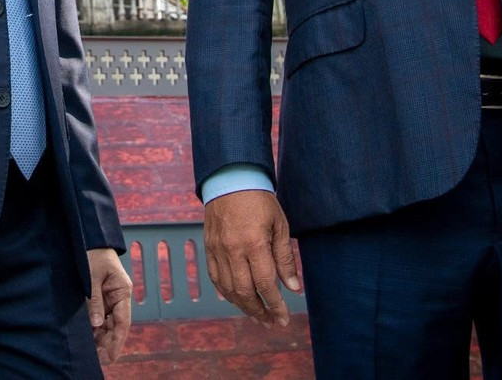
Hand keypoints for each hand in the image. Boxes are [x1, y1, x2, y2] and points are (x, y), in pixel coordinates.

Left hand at [85, 246, 132, 362]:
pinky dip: (95, 327)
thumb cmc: (93, 255)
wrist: (89, 239)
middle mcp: (119, 297)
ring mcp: (111, 298)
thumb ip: (94, 300)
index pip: (123, 322)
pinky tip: (88, 337)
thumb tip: (96, 324)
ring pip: (108, 324)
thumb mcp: (92, 277)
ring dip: (101, 337)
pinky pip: (100, 316)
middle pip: (116, 326)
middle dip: (108, 342)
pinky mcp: (101, 297)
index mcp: (123, 291)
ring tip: (91, 351)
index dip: (118, 341)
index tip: (111, 356)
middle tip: (97, 357)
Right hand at [203, 189, 300, 325]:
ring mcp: (217, 250)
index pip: (265, 285)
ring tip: (258, 316)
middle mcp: (233, 250)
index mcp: (254, 243)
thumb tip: (293, 288)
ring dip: (244, 307)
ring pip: (228, 290)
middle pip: (245, 293)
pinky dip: (227, 293)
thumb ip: (285, 258)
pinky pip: (215, 279)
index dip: (275, 305)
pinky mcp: (208, 248)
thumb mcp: (280, 226)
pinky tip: (239, 300)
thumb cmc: (260, 201)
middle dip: (260, 312)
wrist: (230, 180)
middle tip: (272, 322)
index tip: (284, 318)